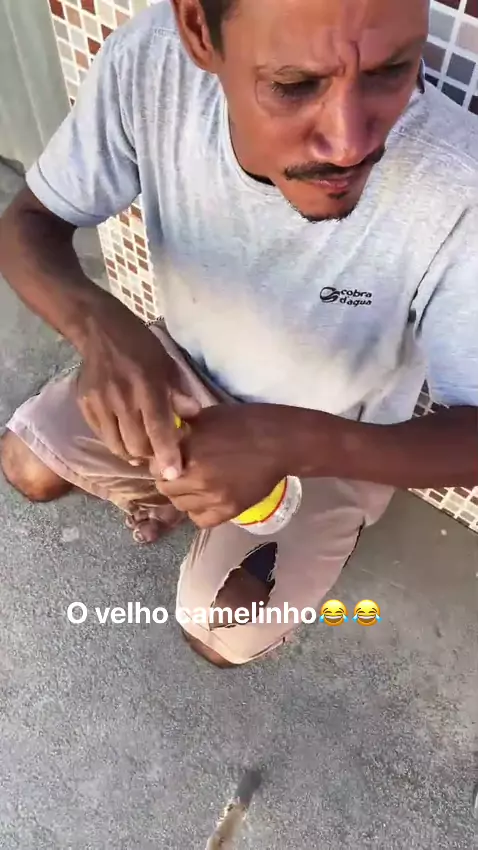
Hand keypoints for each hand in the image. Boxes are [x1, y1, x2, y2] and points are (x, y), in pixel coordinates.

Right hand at [77, 307, 199, 476]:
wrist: (100, 330)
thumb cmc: (141, 347)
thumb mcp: (167, 364)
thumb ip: (179, 393)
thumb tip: (192, 417)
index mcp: (147, 387)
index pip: (158, 429)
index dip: (167, 455)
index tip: (173, 473)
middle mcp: (122, 398)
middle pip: (137, 445)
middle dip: (150, 455)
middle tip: (159, 453)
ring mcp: (100, 403)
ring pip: (117, 445)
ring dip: (132, 453)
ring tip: (141, 449)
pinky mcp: (85, 405)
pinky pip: (102, 435)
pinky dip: (115, 441)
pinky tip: (124, 435)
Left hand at [156, 404, 286, 527]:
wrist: (280, 441)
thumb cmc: (244, 422)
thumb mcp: (206, 417)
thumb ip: (182, 432)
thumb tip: (165, 441)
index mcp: (188, 452)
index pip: (156, 467)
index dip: (162, 462)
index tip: (171, 459)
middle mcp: (197, 478)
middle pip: (165, 488)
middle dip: (170, 479)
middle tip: (184, 472)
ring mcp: (213, 497)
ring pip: (180, 506)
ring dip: (184, 496)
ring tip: (197, 485)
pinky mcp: (229, 510)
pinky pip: (200, 520)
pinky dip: (199, 511)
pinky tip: (207, 499)